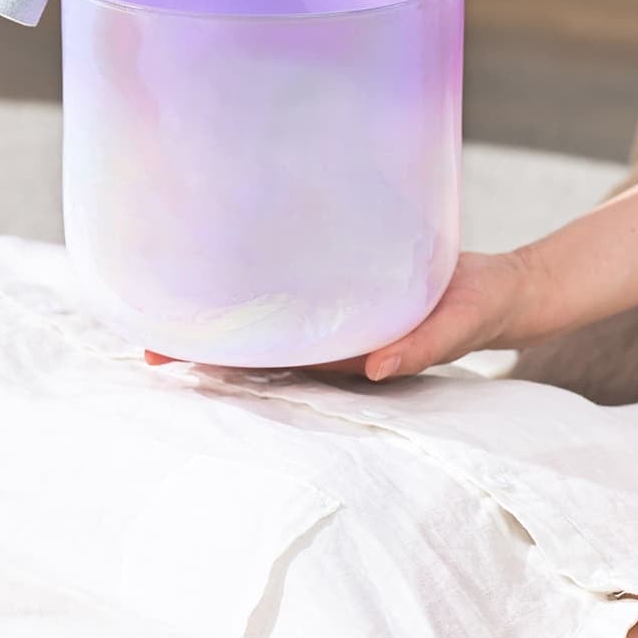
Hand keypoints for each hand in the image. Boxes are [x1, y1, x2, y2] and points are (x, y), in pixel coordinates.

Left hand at [144, 249, 546, 381]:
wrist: (495, 291)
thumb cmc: (476, 313)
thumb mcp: (455, 328)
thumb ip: (420, 347)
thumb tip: (379, 368)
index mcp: (347, 358)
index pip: (272, 366)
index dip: (221, 366)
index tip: (171, 362)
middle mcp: (331, 341)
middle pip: (256, 350)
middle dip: (202, 349)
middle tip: (142, 345)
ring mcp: (334, 317)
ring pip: (268, 325)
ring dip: (223, 321)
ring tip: (163, 307)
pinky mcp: (345, 287)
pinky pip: (294, 293)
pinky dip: (257, 287)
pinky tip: (225, 270)